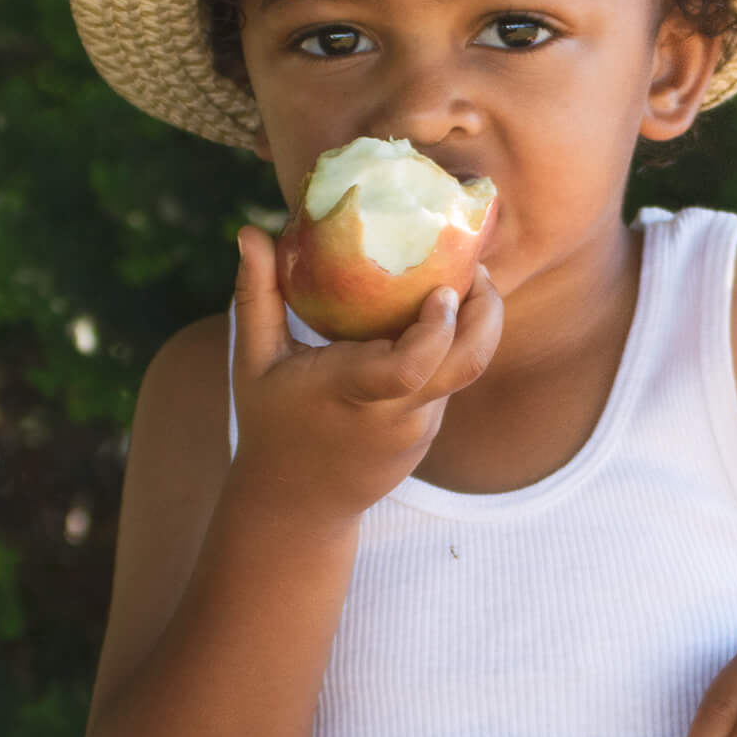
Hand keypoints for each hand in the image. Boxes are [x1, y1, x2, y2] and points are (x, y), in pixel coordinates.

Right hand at [225, 224, 501, 518]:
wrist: (298, 504)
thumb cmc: (270, 424)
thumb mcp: (253, 362)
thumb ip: (256, 296)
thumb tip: (250, 232)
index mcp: (352, 392)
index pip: (412, 367)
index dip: (438, 328)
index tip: (443, 289)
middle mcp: (396, 413)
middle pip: (467, 365)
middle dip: (486, 313)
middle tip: (475, 270)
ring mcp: (419, 427)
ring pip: (465, 371)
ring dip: (474, 325)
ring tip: (461, 281)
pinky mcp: (428, 433)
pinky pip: (451, 384)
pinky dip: (454, 348)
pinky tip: (442, 316)